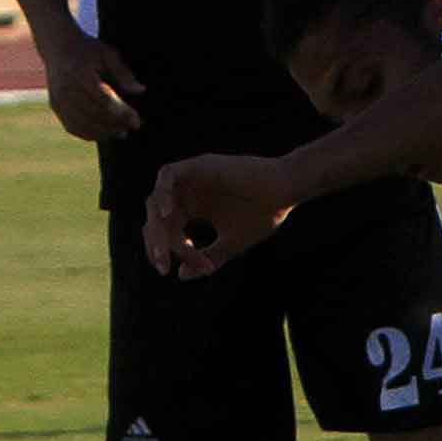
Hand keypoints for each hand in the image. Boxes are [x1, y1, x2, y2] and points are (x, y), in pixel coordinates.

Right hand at [40, 34, 143, 141]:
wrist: (57, 46)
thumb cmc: (87, 49)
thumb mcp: (107, 53)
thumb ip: (123, 72)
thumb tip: (140, 90)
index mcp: (79, 73)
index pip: (104, 100)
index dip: (122, 113)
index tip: (137, 120)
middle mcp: (66, 88)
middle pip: (94, 114)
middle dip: (116, 124)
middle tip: (134, 127)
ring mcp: (58, 99)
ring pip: (83, 124)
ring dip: (104, 132)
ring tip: (121, 133)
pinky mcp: (55, 106)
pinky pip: (72, 126)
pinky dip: (89, 134)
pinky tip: (104, 133)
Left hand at [143, 154, 293, 279]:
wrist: (284, 190)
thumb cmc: (263, 215)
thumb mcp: (232, 243)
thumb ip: (208, 257)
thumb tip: (180, 275)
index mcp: (193, 210)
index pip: (165, 230)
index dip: (160, 249)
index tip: (166, 269)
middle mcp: (187, 194)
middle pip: (156, 218)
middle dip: (156, 242)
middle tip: (162, 262)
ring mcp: (191, 178)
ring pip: (157, 199)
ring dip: (157, 223)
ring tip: (166, 246)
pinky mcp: (197, 165)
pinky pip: (168, 175)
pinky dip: (164, 193)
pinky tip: (169, 214)